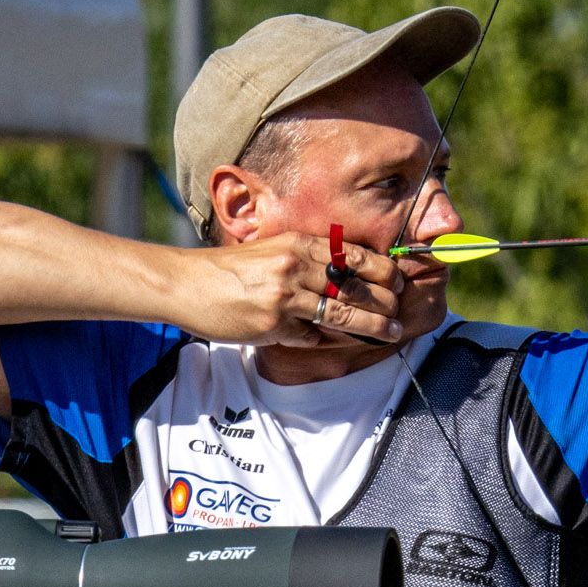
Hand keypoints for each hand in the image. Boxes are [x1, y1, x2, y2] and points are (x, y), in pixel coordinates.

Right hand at [182, 231, 410, 348]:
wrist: (188, 283)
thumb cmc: (232, 269)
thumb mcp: (273, 250)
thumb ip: (308, 258)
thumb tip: (349, 271)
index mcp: (298, 244)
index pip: (354, 256)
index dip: (383, 271)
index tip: (400, 282)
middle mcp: (295, 267)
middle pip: (355, 287)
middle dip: (384, 302)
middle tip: (399, 313)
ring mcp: (285, 297)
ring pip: (342, 314)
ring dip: (371, 326)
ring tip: (391, 333)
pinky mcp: (273, 324)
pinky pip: (311, 336)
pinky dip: (324, 340)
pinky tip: (335, 342)